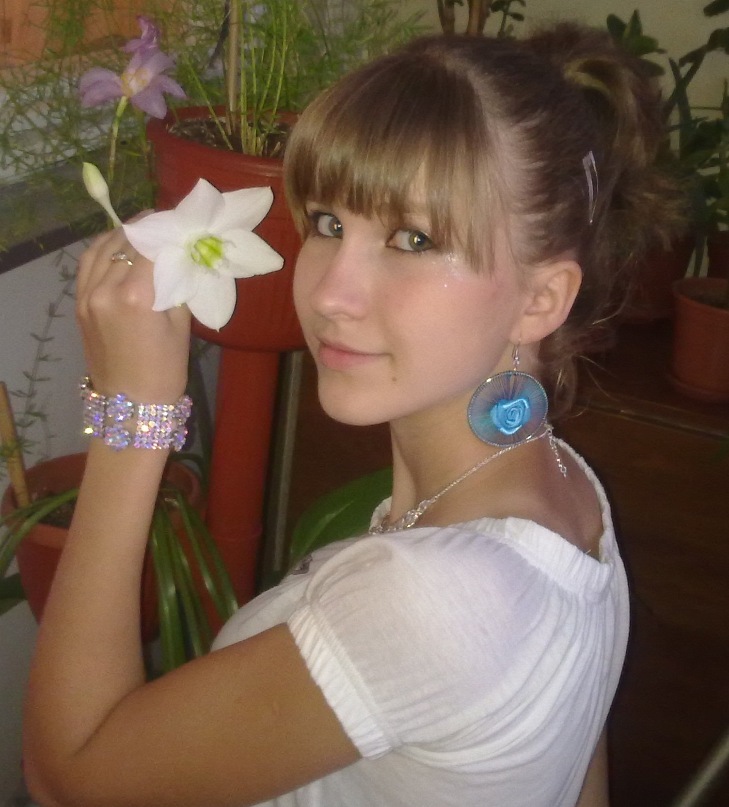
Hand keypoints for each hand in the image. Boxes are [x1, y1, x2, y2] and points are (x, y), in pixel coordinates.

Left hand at [77, 224, 190, 402]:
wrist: (131, 404)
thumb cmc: (165, 370)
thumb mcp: (181, 325)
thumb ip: (176, 285)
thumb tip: (180, 256)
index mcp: (136, 296)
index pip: (150, 246)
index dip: (166, 231)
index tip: (180, 223)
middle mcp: (106, 289)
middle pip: (126, 242)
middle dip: (147, 230)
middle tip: (166, 224)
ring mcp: (87, 295)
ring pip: (104, 247)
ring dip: (124, 234)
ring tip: (143, 229)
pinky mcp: (79, 302)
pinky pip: (88, 263)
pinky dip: (104, 248)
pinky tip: (118, 244)